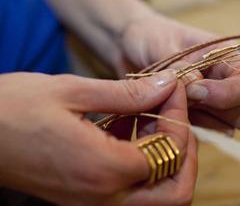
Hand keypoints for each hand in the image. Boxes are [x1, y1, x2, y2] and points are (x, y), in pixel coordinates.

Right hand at [0, 71, 195, 205]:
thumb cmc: (14, 109)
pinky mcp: (85, 198)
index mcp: (103, 170)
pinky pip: (132, 188)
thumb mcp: (73, 92)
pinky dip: (141, 159)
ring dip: (164, 154)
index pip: (170, 153)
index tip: (172, 89)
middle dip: (185, 152)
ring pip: (157, 193)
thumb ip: (129, 94)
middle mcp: (103, 197)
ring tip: (148, 115)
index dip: (179, 118)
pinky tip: (124, 126)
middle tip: (174, 116)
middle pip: (175, 192)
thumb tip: (168, 85)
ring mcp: (94, 203)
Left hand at [121, 13, 239, 133]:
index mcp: (227, 59)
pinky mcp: (194, 121)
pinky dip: (184, 132)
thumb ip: (180, 64)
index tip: (195, 91)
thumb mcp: (162, 44)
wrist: (127, 49)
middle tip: (186, 103)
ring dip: (200, 124)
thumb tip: (195, 85)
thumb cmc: (150, 36)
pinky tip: (162, 118)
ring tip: (167, 107)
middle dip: (220, 114)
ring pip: (224, 128)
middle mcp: (226, 85)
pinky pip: (200, 137)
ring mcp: (211, 107)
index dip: (228, 92)